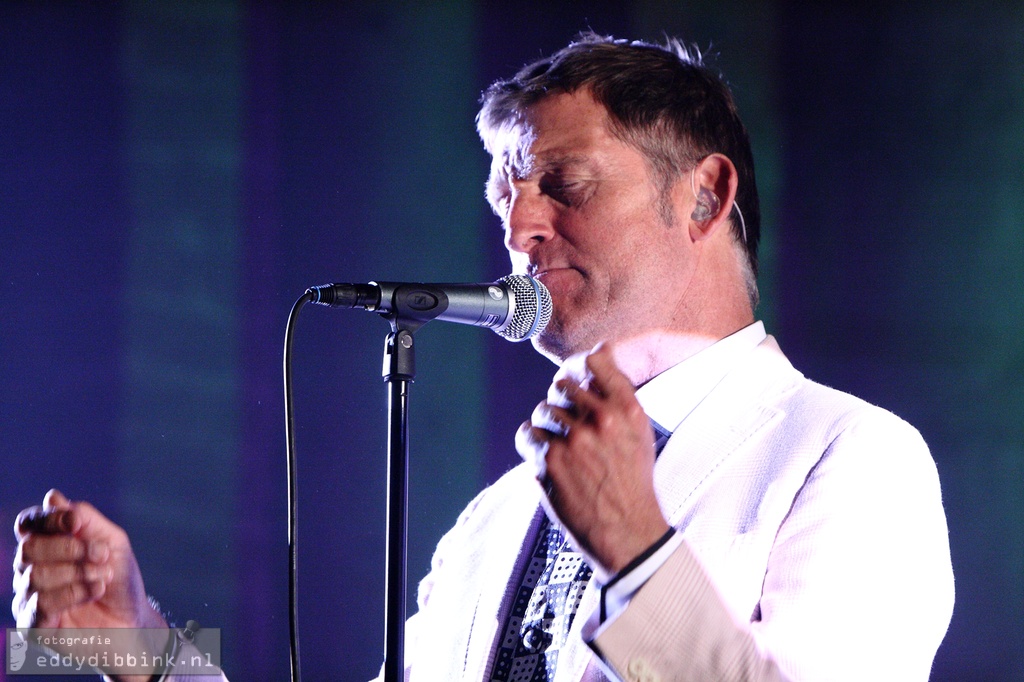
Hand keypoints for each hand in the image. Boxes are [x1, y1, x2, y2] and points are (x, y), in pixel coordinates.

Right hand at [12, 489, 166, 630]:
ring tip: (103, 576)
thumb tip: (52, 497)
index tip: (76, 523)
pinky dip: (73, 593)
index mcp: (45, 545)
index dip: (48, 519)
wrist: (133, 619)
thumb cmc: (119, 579)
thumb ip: (85, 519)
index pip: (28, 524)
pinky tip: (95, 590)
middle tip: (102, 554)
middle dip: (69, 548)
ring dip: (78, 572)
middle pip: (28, 548)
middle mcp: (29, 570)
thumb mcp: (112, 541)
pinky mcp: (33, 627)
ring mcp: (28, 599)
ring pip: (36, 576)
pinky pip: (40, 604)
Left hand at [516, 344, 669, 573]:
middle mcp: (601, 420)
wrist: (626, 530)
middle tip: (569, 423)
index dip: (579, 368)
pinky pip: (527, 434)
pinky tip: (546, 456)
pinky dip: (532, 443)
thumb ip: (617, 388)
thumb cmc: (631, 479)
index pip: (594, 362)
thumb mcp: (639, 429)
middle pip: (561, 385)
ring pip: (542, 410)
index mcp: (627, 409)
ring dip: (547, 425)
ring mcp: (573, 441)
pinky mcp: (550, 462)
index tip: (576, 381)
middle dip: (561, 401)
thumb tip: (600, 348)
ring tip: (561, 445)